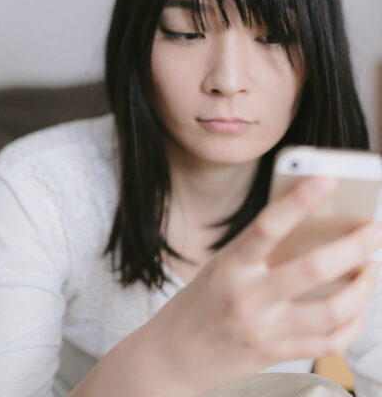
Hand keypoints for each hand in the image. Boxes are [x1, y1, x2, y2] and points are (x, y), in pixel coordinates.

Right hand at [145, 176, 381, 394]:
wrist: (173, 356)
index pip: (266, 226)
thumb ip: (258, 254)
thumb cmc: (197, 304)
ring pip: (332, 309)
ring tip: (372, 268)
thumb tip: (310, 233)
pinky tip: (358, 306)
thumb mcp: (219, 268)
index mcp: (229, 266)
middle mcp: (248, 297)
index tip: (327, 179)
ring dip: (364, 287)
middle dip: (354, 246)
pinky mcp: (278, 354)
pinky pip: (329, 342)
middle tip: (374, 228)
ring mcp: (265, 330)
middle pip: (313, 269)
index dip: (298, 201)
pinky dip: (353, 322)